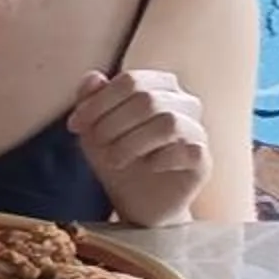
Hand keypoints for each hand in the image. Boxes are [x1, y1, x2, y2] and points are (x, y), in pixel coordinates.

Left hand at [69, 69, 209, 225]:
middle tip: (97, 143)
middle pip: (147, 99)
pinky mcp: (202, 160)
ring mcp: (196, 130)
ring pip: (168, 122)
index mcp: (158, 86)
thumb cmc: (117, 155)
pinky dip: (161, 159)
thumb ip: (90, 99)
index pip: (130, 81)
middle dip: (112, 123)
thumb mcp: (93, 128)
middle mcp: (183, 102)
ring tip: (114, 159)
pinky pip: (188, 150)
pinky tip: (147, 166)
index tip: (75, 125)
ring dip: (131, 142)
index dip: (98, 102)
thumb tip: (93, 77)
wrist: (137, 201)